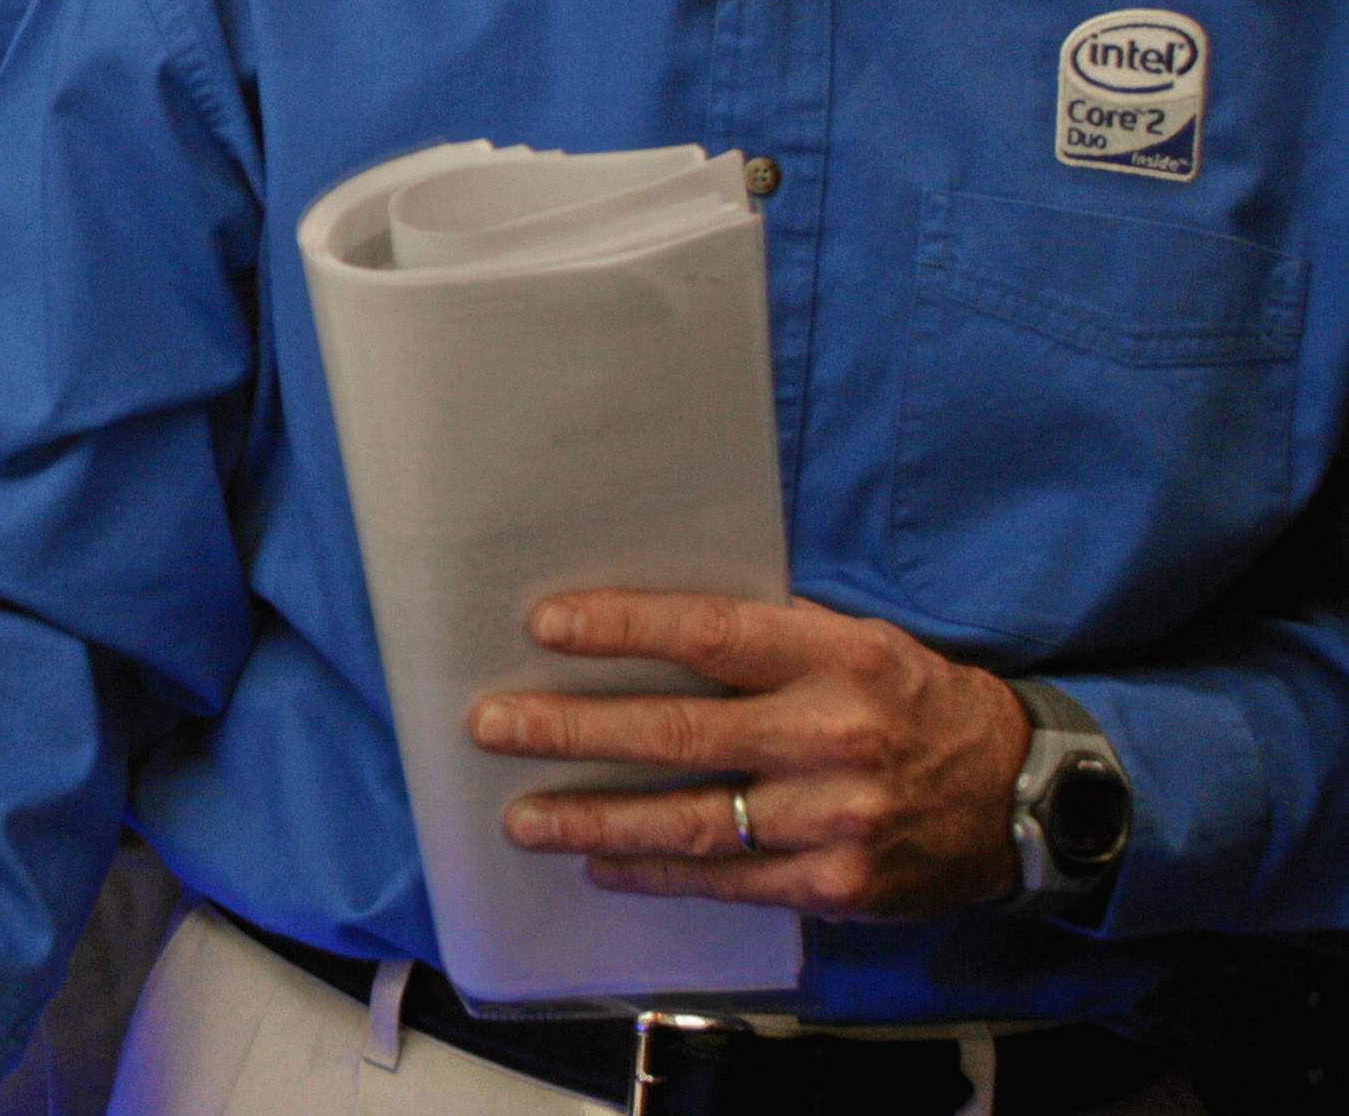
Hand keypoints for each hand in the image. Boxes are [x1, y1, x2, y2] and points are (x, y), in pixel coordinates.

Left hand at [467, 591, 1026, 919]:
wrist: (1017, 791)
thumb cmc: (907, 698)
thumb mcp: (853, 642)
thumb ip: (763, 639)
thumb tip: (639, 625)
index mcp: (835, 658)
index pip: (711, 635)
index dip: (624, 629)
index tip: (546, 624)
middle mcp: (832, 737)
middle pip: (678, 733)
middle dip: (572, 730)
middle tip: (493, 726)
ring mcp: (834, 818)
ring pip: (689, 820)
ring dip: (593, 819)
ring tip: (522, 816)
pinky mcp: (838, 884)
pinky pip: (726, 879)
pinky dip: (655, 872)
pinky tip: (600, 862)